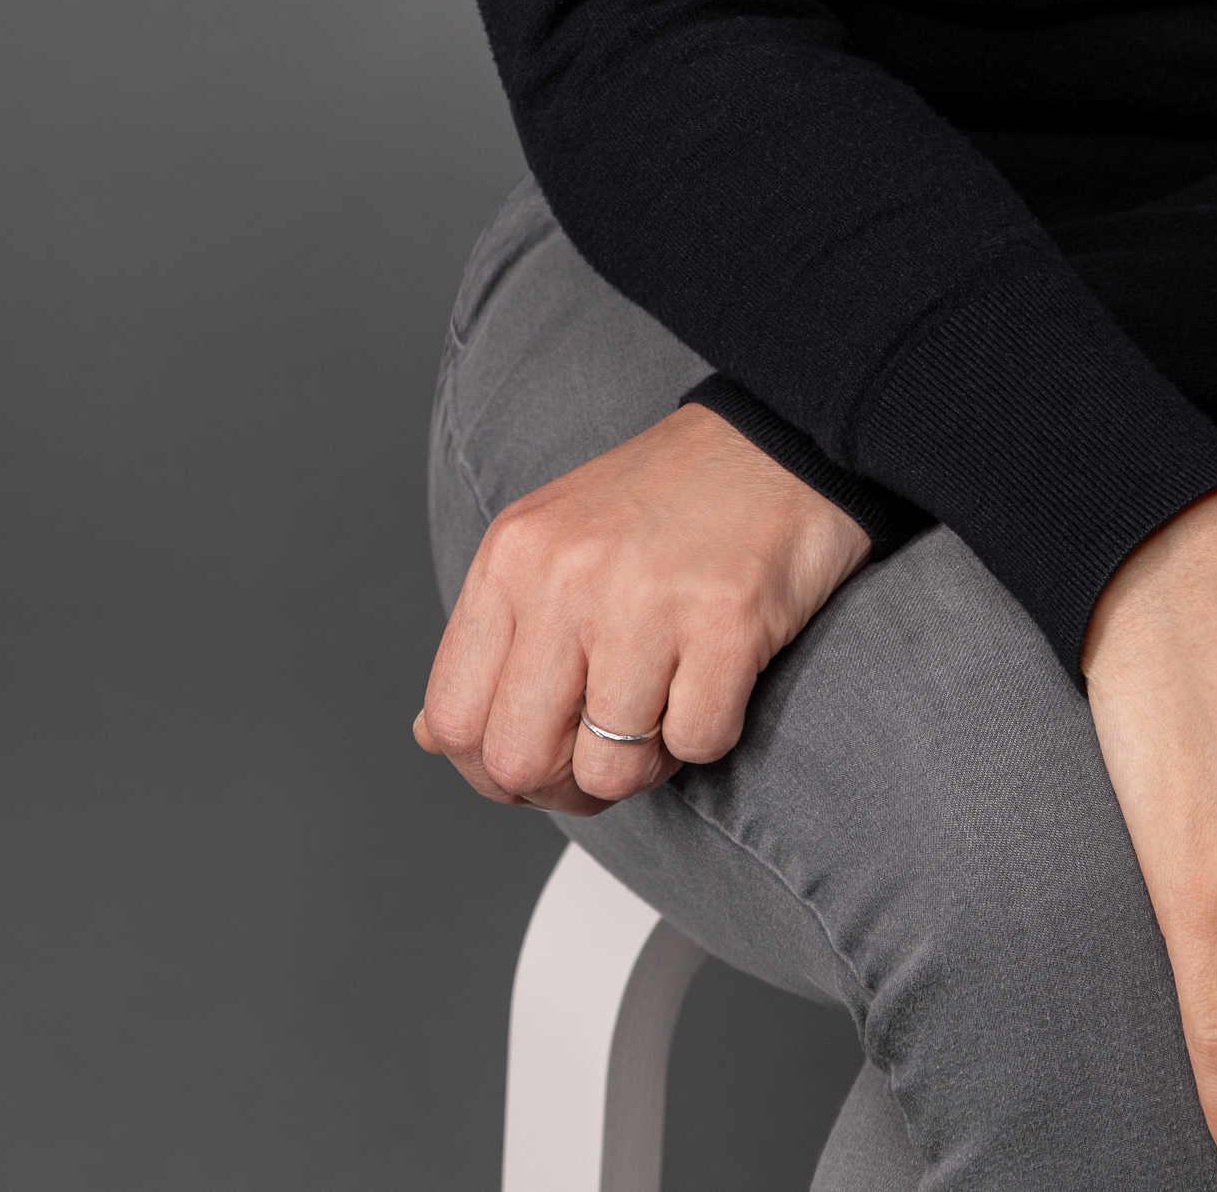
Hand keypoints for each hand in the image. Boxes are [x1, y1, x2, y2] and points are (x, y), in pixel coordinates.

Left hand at [415, 403, 871, 813]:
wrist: (783, 435)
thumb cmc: (670, 498)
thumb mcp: (554, 543)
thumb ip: (495, 637)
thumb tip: (433, 736)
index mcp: (513, 555)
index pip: (452, 719)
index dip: (492, 769)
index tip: (542, 756)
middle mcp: (566, 573)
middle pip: (519, 761)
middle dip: (568, 782)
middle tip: (611, 746)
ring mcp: (645, 596)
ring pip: (610, 768)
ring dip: (648, 760)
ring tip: (672, 699)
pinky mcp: (727, 617)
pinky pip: (697, 742)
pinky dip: (713, 730)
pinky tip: (721, 672)